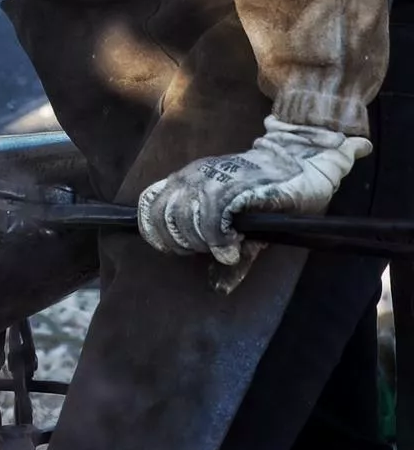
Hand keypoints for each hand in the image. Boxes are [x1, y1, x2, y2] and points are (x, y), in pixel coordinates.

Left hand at [137, 117, 371, 266]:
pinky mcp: (237, 184)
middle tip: (206, 250)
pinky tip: (233, 247)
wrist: (300, 161)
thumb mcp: (242, 226)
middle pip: (163, 215)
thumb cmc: (269, 193)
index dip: (157, 233)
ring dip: (201, 240)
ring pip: (184, 215)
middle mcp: (194, 176)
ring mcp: (214, 178)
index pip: (149, 205)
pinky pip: (213, 214)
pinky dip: (218, 238)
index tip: (179, 250)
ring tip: (223, 247)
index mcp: (187, 180)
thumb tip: (218, 287)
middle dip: (180, 242)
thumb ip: (226, 253)